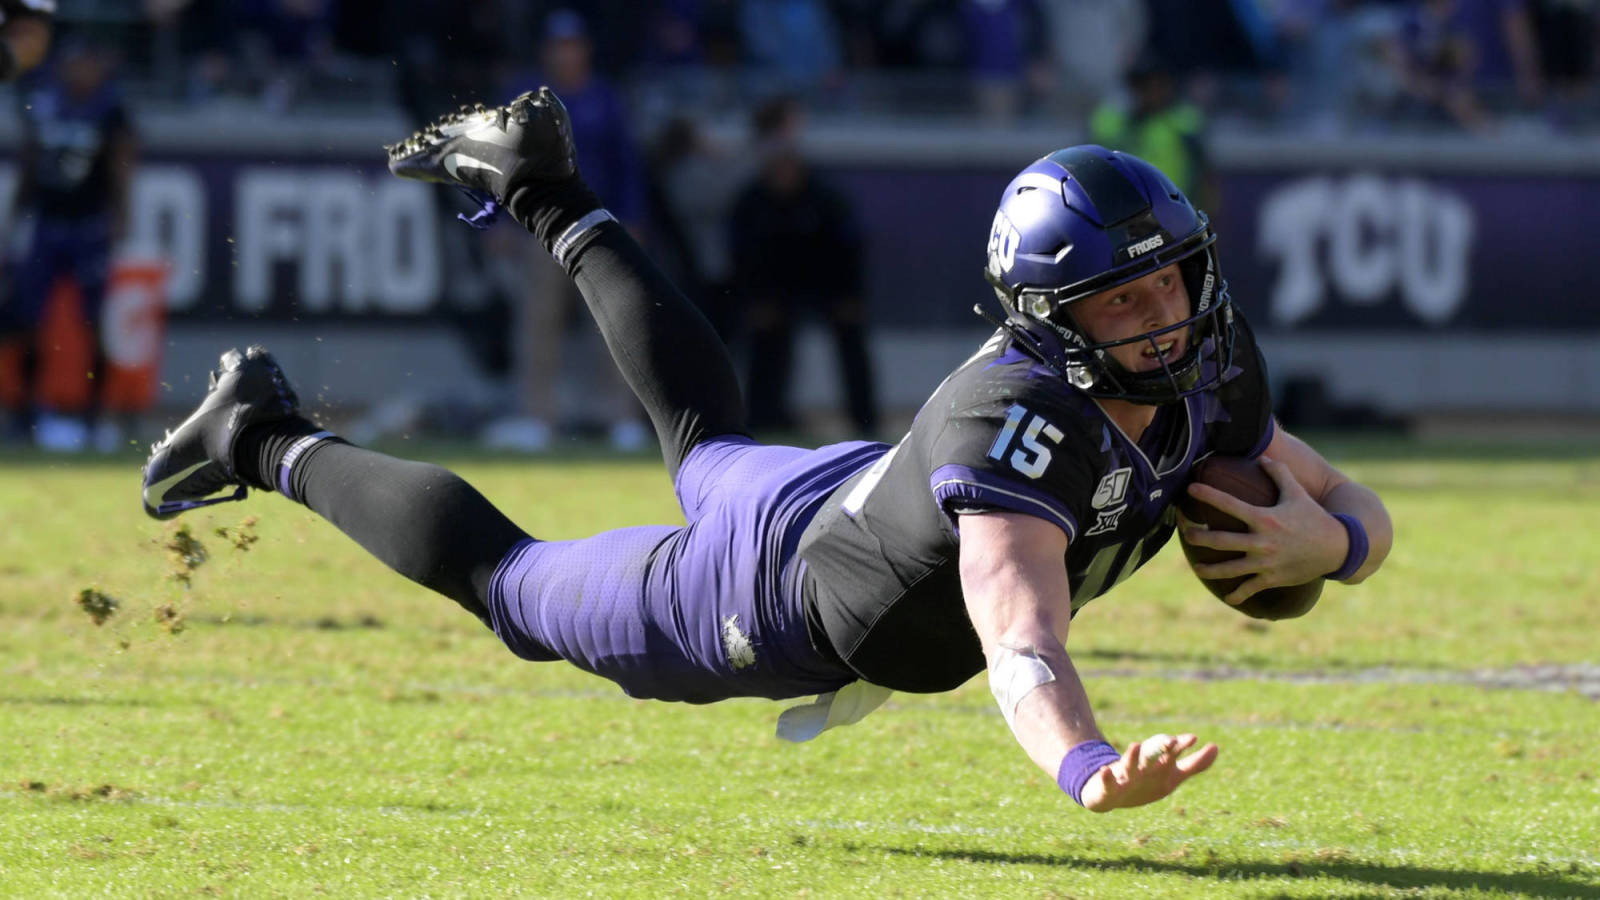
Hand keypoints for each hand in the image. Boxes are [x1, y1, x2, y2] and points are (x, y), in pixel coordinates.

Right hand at [1080, 733, 1216, 811]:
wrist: (1110, 794)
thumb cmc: (1146, 781)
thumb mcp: (1172, 776)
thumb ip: (1195, 764)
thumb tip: (1216, 747)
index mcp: (1158, 762)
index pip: (1171, 751)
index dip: (1181, 745)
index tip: (1193, 739)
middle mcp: (1142, 765)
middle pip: (1152, 754)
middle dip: (1160, 747)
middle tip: (1171, 742)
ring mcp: (1125, 775)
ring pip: (1129, 765)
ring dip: (1132, 756)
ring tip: (1136, 745)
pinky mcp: (1109, 786)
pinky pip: (1108, 782)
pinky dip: (1107, 777)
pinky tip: (1106, 770)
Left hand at [1180, 455, 1347, 604]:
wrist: (1338, 548)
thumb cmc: (1314, 517)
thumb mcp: (1297, 493)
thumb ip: (1279, 474)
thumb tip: (1262, 458)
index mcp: (1264, 518)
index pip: (1229, 504)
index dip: (1208, 495)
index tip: (1189, 489)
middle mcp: (1261, 541)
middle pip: (1220, 540)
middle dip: (1199, 537)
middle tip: (1186, 533)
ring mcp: (1265, 562)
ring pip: (1229, 569)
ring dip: (1209, 570)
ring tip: (1197, 568)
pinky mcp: (1272, 578)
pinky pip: (1250, 589)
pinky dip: (1238, 595)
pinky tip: (1229, 597)